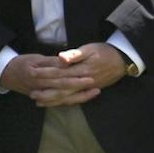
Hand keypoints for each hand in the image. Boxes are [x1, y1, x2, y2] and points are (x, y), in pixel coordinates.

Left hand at [4, 44, 126, 105]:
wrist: (122, 60)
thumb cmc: (104, 51)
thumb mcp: (90, 49)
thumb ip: (75, 55)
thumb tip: (61, 59)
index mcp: (82, 70)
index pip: (60, 73)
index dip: (45, 74)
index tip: (33, 73)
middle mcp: (83, 82)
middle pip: (61, 89)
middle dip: (46, 91)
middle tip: (31, 93)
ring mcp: (86, 88)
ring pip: (67, 97)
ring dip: (52, 100)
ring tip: (38, 102)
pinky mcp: (89, 90)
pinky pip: (74, 99)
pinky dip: (63, 102)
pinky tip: (54, 103)